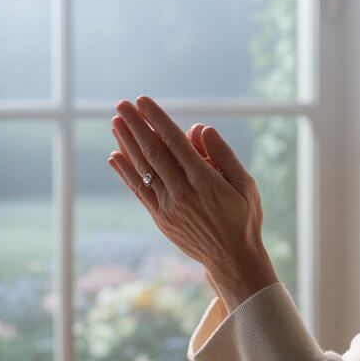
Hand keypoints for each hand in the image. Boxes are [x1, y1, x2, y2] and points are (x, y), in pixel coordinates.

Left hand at [106, 96, 277, 310]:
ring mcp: (168, 206)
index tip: (143, 101)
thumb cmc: (243, 217)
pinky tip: (115, 156)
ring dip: (127, 144)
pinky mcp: (160, 218)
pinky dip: (126, 172)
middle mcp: (182, 192)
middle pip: (153, 152)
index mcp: (205, 180)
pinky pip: (139, 190)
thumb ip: (223, 155)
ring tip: (115, 122)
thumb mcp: (245, 184)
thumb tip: (201, 128)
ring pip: (143, 169)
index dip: (157, 119)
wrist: (232, 258)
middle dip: (136, 126)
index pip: (175, 142)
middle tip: (121, 104)